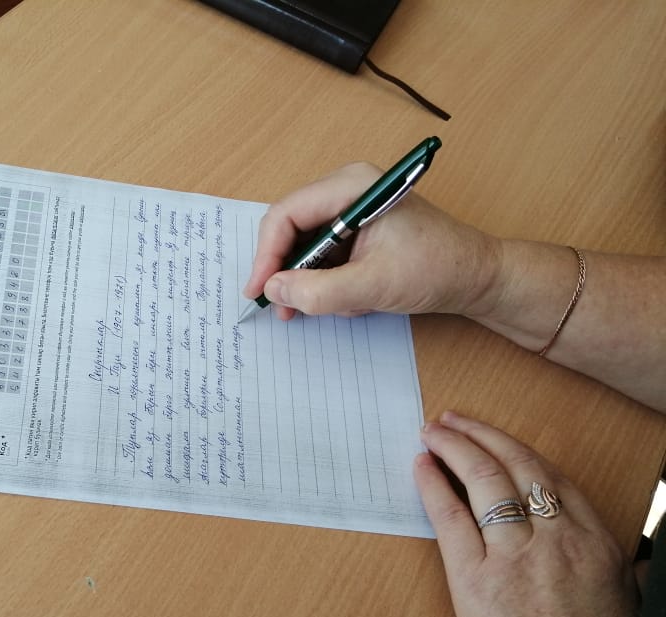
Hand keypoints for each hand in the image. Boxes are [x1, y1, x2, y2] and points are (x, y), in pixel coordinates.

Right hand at [242, 162, 502, 321]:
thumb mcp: (373, 287)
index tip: (260, 291)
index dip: (267, 255)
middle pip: (290, 229)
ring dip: (310, 282)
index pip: (286, 214)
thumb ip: (319, 291)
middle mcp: (346, 190)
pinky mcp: (356, 231)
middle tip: (282, 308)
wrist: (477, 278)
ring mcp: (350, 210)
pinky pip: (322, 256)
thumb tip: (275, 291)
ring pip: (304, 246)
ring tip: (331, 306)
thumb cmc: (438, 269)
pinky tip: (351, 299)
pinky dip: (327, 283)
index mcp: (351, 186)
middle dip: (286, 271)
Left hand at [414, 411, 637, 616]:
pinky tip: (421, 466)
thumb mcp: (621, 603)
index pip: (552, 477)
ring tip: (434, 431)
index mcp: (595, 544)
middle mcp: (557, 540)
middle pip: (516, 466)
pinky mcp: (474, 578)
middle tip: (454, 419)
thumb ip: (611, 565)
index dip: (518, 450)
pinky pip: (449, 517)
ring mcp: (514, 557)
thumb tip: (619, 550)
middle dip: (482, 435)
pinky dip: (432, 485)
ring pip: (482, 481)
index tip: (496, 438)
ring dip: (454, 447)